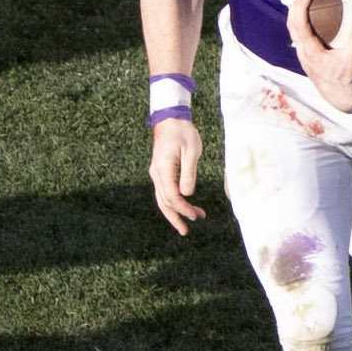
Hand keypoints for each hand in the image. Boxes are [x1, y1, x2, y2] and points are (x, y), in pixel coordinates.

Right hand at [148, 108, 207, 236]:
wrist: (170, 119)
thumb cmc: (183, 133)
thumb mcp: (192, 151)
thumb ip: (189, 172)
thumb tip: (187, 194)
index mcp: (163, 169)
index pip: (172, 196)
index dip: (183, 208)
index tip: (195, 215)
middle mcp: (156, 173)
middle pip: (163, 202)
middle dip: (176, 217)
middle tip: (186, 231)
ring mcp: (156, 173)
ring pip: (162, 199)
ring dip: (174, 212)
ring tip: (188, 222)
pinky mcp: (160, 172)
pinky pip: (164, 192)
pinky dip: (172, 202)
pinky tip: (183, 206)